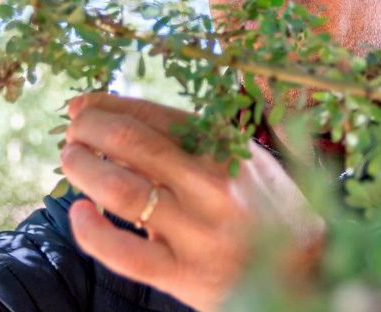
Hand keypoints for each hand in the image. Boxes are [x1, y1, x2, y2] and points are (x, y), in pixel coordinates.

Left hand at [60, 93, 325, 311]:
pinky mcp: (183, 275)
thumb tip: (134, 113)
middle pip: (129, 142)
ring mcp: (196, 231)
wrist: (309, 274)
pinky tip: (80, 212)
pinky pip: (123, 253)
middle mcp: (211, 185)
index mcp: (227, 149)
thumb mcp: (253, 159)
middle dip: (88, 128)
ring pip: (120, 190)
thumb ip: (206, 134)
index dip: (108, 105)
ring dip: (83, 167)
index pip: (153, 115)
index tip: (83, 105)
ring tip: (71, 160)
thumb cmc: (274, 210)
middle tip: (72, 131)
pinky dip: (91, 231)